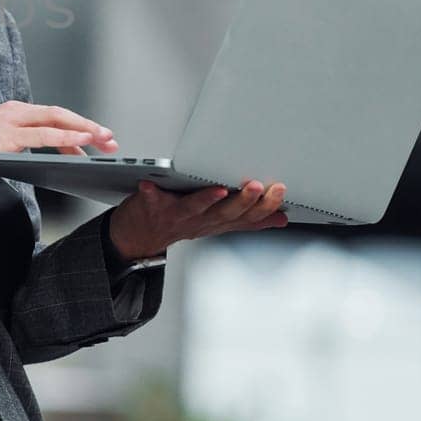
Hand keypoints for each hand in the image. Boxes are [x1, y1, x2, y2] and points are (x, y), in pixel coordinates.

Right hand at [0, 100, 116, 183]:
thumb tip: (41, 158)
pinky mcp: (7, 136)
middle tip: (110, 139)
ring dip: (85, 130)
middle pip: (60, 114)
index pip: (52, 117)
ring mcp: (11, 122)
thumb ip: (18, 146)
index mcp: (12, 113)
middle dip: (89, 126)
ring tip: (105, 140)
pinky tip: (83, 142)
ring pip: (57, 120)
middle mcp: (14, 112)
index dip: (77, 126)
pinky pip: (44, 135)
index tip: (96, 138)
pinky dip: (67, 136)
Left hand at [107, 179, 287, 259]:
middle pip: (226, 213)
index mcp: (217, 221)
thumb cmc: (179, 224)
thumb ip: (248, 220)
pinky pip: (152, 199)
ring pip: (195, 208)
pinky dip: (151, 193)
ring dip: (207, 200)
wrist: (140, 236)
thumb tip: (280, 218)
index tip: (280, 191)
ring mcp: (176, 214)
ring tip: (219, 189)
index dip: (266, 206)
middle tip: (257, 186)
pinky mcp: (152, 206)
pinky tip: (149, 184)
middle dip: (244, 201)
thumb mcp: (219, 224)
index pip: (248, 216)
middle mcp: (200, 220)